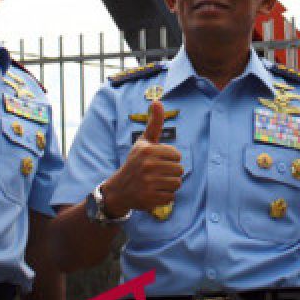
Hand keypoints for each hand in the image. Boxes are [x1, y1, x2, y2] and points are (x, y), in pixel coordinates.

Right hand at [101, 101, 182, 216]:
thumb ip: (154, 123)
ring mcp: (148, 183)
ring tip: (157, 183)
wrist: (120, 188)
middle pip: (179, 170)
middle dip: (171, 173)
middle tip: (157, 174)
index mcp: (148, 150)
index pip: (177, 155)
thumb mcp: (144, 142)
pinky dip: (165, 197)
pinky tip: (153, 193)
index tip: (158, 161)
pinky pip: (171, 197)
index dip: (170, 159)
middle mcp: (147, 165)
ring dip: (169, 185)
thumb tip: (157, 101)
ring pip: (177, 184)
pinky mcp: (150, 198)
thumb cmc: (136, 162)